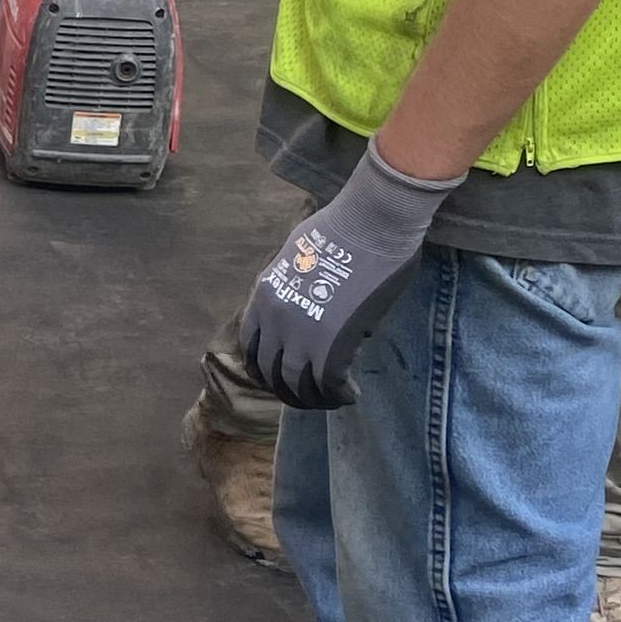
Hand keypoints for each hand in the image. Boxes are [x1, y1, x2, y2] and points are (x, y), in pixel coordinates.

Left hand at [227, 142, 460, 408]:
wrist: (370, 222)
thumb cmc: (343, 227)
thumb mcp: (299, 254)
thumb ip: (298, 283)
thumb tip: (317, 304)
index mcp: (264, 296)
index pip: (250, 345)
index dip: (263, 366)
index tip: (279, 374)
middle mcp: (275, 320)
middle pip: (270, 373)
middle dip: (287, 390)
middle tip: (306, 396)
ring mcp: (302, 334)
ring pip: (298, 385)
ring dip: (314, 399)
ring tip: (331, 399)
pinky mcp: (333, 345)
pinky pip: (330, 384)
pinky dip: (339, 395)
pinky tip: (351, 394)